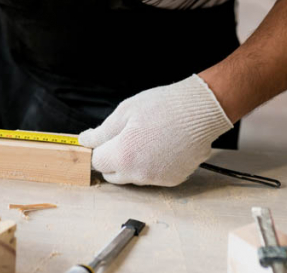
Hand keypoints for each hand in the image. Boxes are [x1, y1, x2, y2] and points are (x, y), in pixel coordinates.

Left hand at [78, 75, 232, 185]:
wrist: (200, 111)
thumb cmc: (163, 106)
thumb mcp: (125, 112)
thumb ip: (102, 131)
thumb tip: (86, 141)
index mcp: (123, 155)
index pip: (97, 162)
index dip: (98, 149)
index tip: (103, 140)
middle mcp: (139, 173)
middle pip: (113, 175)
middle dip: (112, 159)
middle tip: (123, 138)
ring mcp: (157, 179)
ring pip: (133, 177)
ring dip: (132, 163)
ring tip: (146, 139)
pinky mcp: (173, 180)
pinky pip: (153, 177)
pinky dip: (151, 166)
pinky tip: (160, 147)